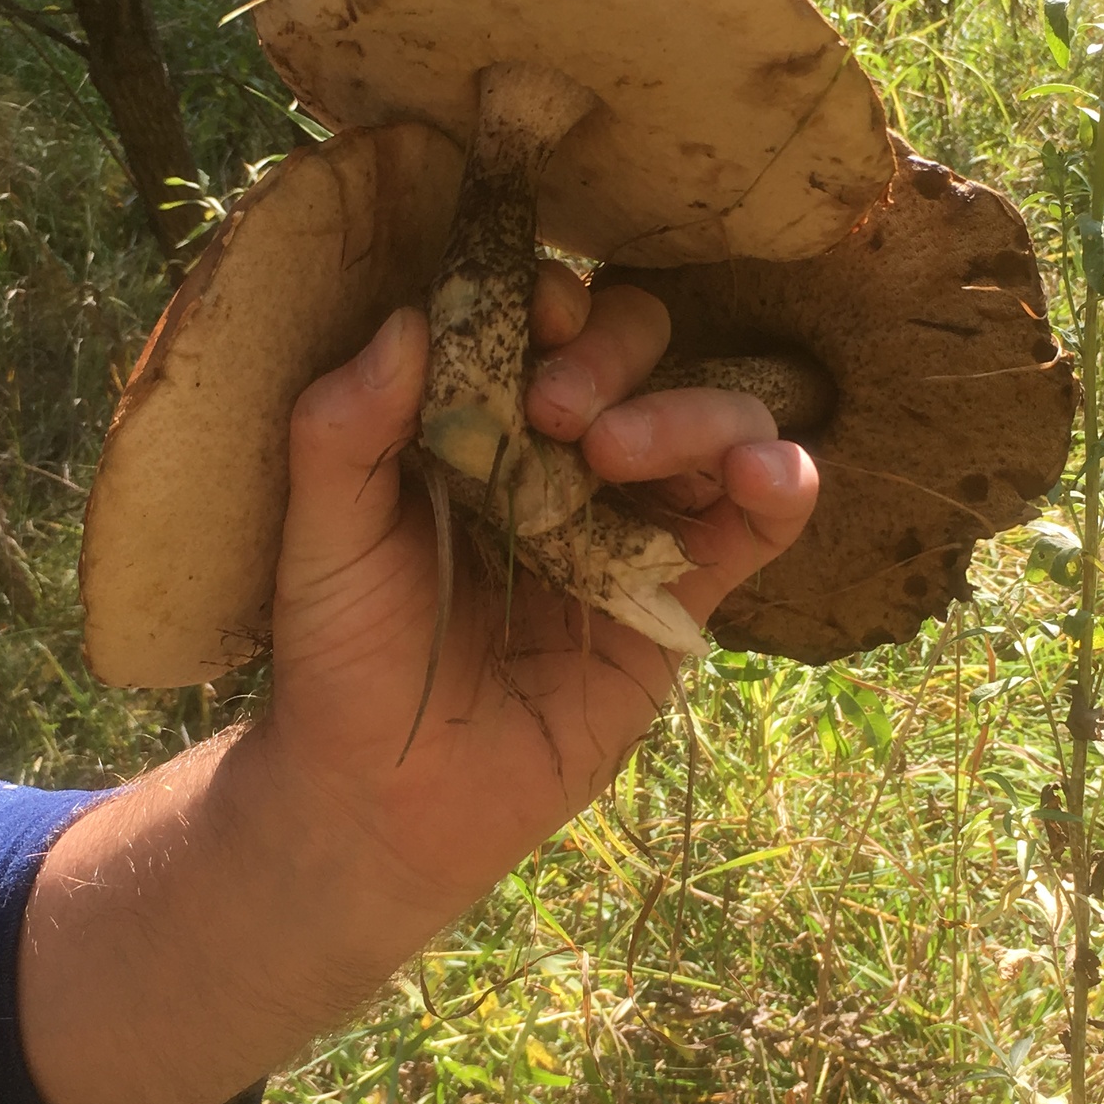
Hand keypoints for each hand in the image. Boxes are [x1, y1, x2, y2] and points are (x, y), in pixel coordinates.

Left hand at [257, 264, 811, 923]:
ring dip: (690, 412)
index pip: (541, 320)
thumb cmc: (343, 661)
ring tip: (622, 455)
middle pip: (638, 347)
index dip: (548, 302)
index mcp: (483, 416)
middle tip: (557, 412)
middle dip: (611, 355)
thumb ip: (343, 432)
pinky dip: (782, 484)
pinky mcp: (680, 597)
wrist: (389, 801)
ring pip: (710, 419)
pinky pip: (753, 525)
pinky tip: (770, 476)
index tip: (530, 320)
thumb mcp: (321, 539)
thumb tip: (409, 321)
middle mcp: (567, 452)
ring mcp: (632, 520)